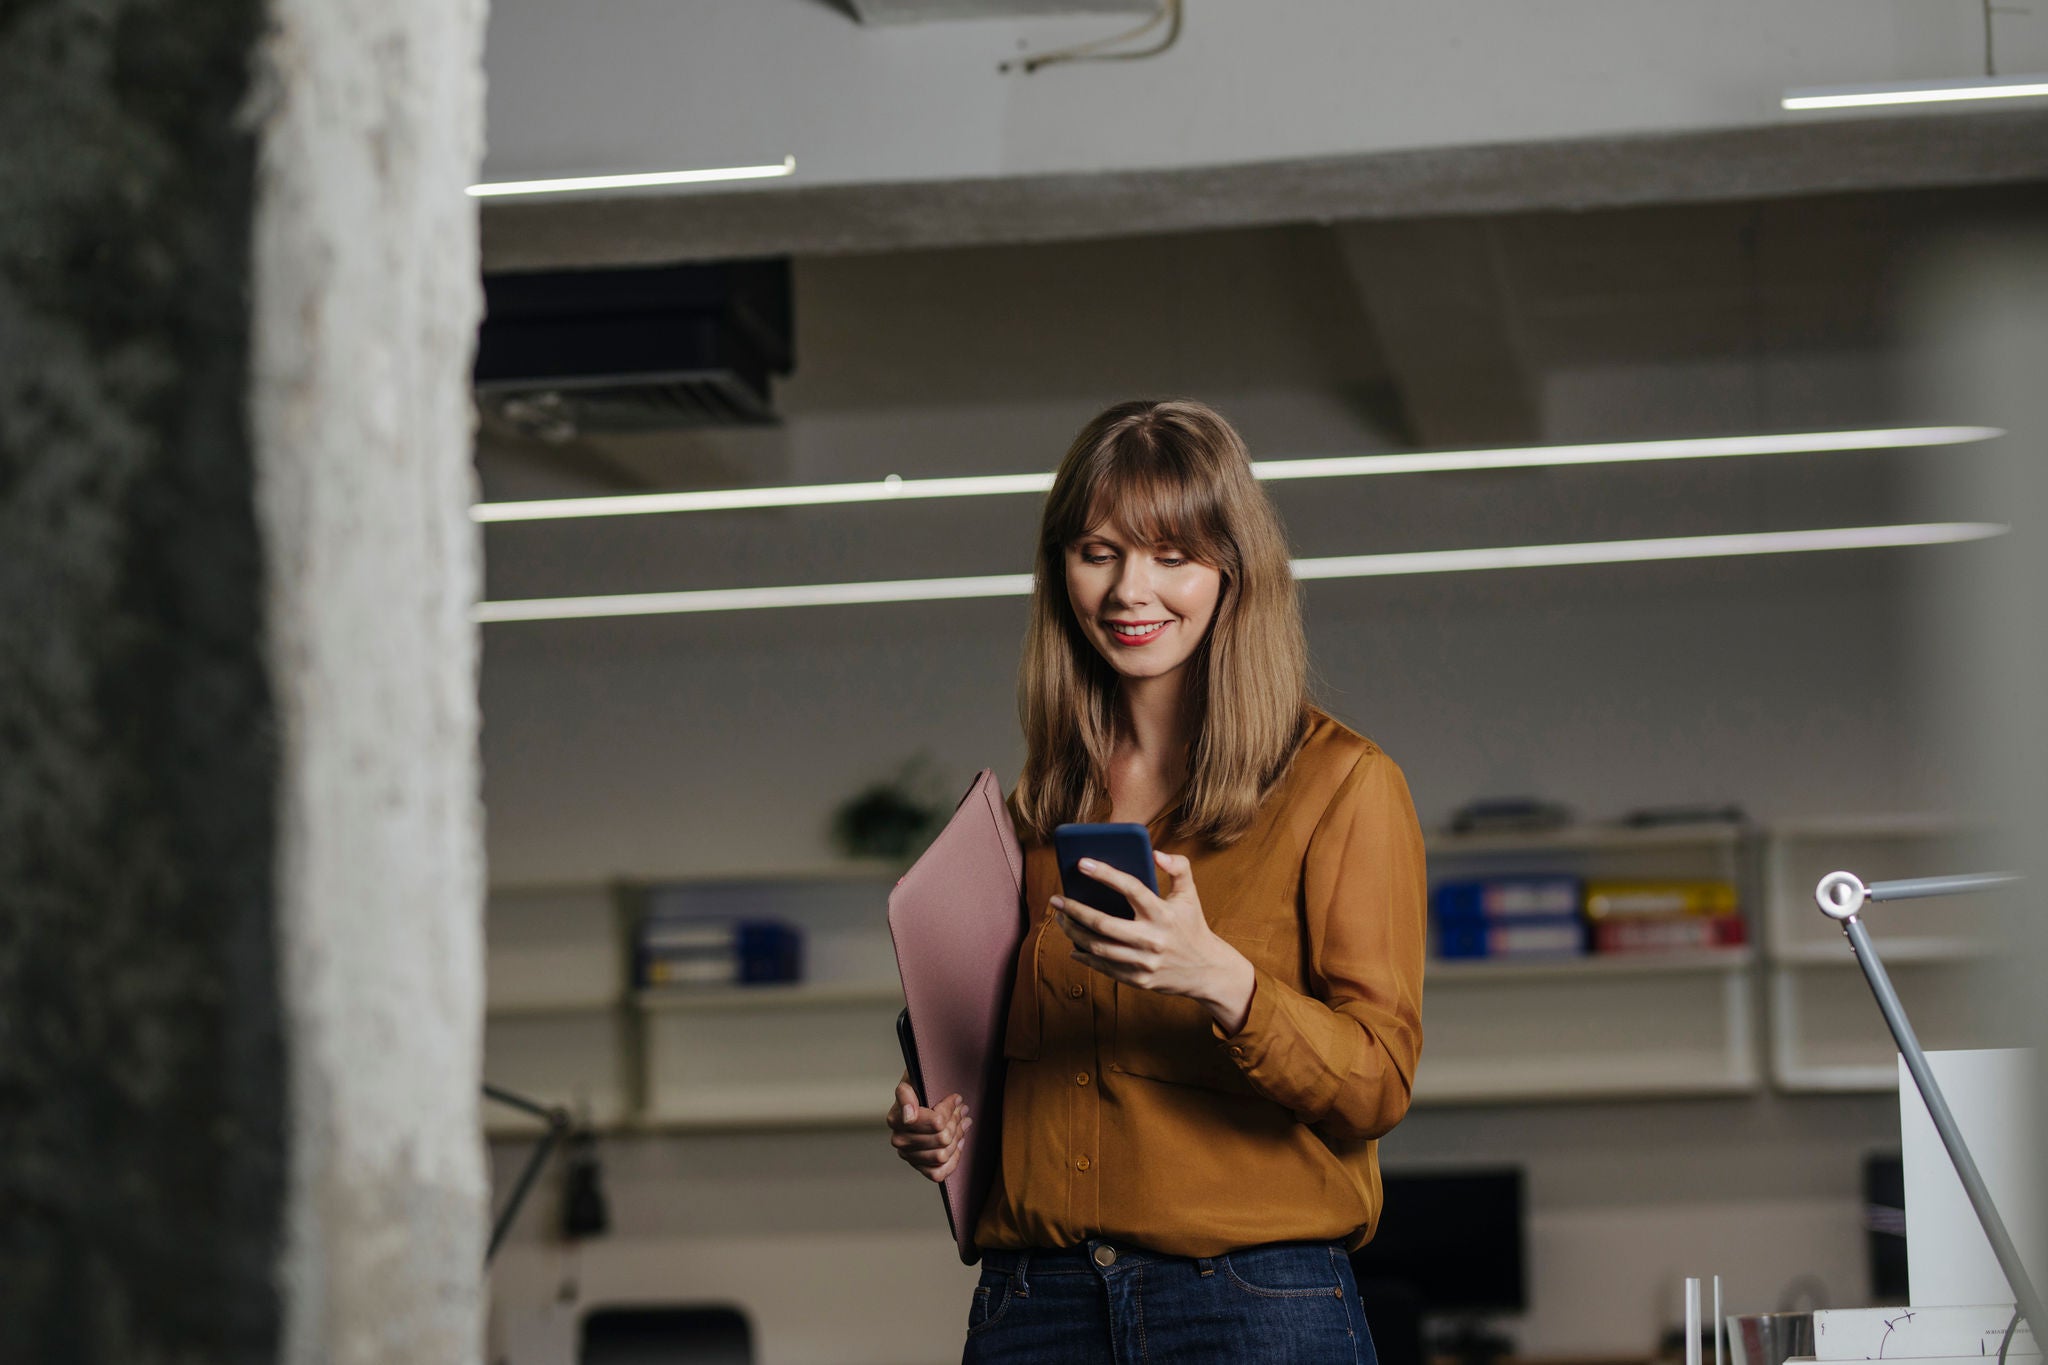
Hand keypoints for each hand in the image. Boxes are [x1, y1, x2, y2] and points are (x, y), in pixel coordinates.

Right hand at [885, 1079, 969, 1183]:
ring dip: (957, 1137)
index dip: (949, 1110)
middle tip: (962, 1110)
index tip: (955, 1098)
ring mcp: (908, 1155)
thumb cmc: (917, 1087)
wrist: (918, 1098)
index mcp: (896, 1119)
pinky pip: (938, 1173)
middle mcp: (899, 1140)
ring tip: (962, 1123)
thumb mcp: (911, 1079)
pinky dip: (952, 1160)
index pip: (936, 1123)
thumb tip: (909, 1117)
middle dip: (956, 1122)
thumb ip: (905, 1094)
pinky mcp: (918, 1166)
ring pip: (942, 1156)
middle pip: (943, 1139)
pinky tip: (958, 1143)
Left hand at [1054, 851, 1256, 1032]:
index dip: (1105, 873)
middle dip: (1074, 910)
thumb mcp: (1190, 895)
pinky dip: (1084, 956)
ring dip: (1073, 932)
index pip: (1131, 888)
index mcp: (1163, 913)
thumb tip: (1156, 853)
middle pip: (1103, 923)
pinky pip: (1103, 967)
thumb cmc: (1192, 926)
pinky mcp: (1138, 980)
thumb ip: (1179, 868)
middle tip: (1056, 899)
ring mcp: (1143, 962)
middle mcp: (1152, 939)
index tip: (1081, 863)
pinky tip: (1073, 945)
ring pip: (1098, 947)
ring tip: (1061, 919)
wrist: (1206, 970)